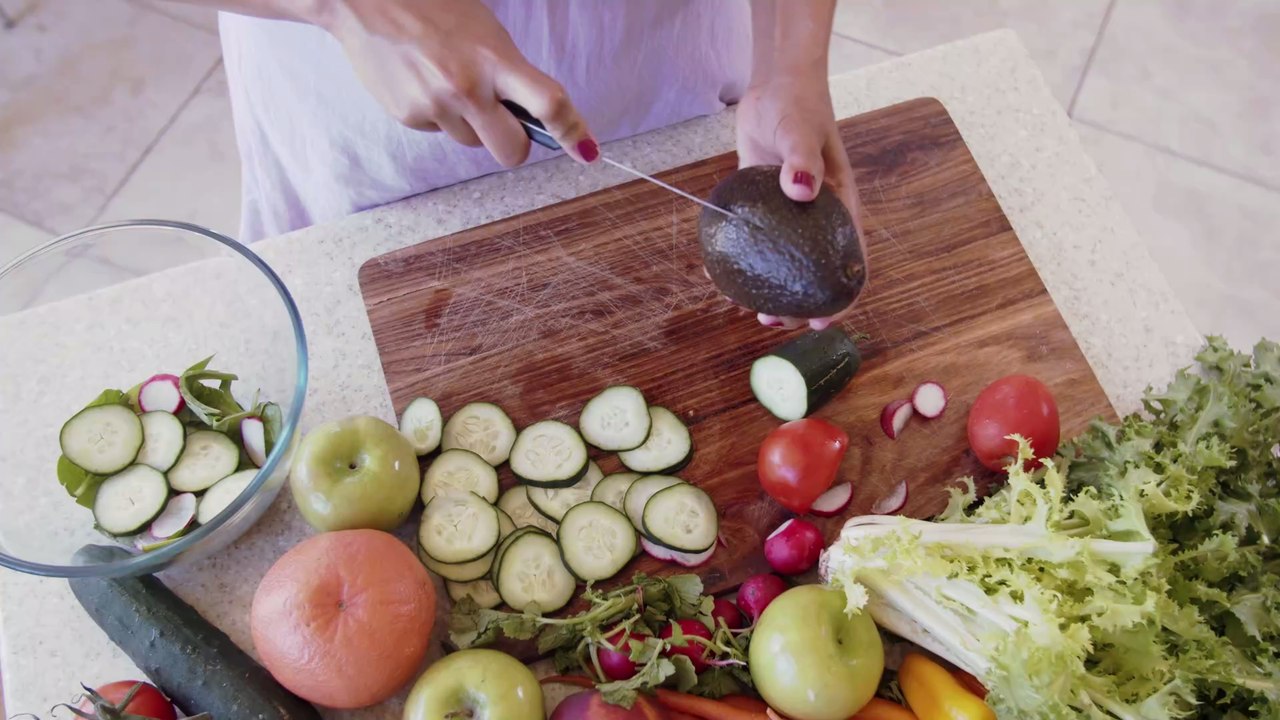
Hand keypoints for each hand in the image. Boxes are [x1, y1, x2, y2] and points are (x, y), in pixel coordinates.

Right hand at [319, 0, 598, 166]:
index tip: (587, 151)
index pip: (548, 104)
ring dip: (471, 123)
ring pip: (472, 142)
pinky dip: (439, 114)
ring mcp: (435, 106)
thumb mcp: (484, 31)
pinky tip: (422, 80)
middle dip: (515, 143)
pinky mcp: (408, 116)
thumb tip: (532, 116)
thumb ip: (509, 73)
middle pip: (512, 151)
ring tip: (448, 79)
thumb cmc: (433, 7)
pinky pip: (440, 131)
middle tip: (506, 120)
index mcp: (495, 59)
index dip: (573, 132)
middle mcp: (467, 88)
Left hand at [735, 73, 866, 330]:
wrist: (773, 90)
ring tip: (751, 311)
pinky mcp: (764, 213)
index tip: (823, 320)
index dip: (841, 297)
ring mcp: (789, 219)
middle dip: (798, 305)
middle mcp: (817, 221)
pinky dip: (743, 265)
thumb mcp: (800, 131)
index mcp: (841, 209)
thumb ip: (802, 160)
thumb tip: (801, 190)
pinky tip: (720, 277)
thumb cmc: (797, 107)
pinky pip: (756, 246)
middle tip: (773, 320)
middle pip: (813, 275)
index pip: (849, 262)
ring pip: (784, 267)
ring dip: (771, 292)